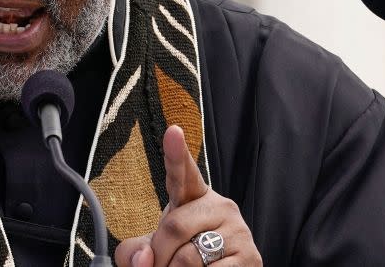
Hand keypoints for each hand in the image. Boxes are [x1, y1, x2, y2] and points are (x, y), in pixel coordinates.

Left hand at [114, 126, 260, 265]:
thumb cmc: (182, 255)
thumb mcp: (152, 247)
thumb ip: (134, 250)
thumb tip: (143, 259)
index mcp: (193, 196)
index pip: (183, 172)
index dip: (176, 152)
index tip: (173, 131)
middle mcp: (219, 207)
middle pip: (174, 227)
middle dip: (158, 255)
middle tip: (158, 265)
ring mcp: (238, 231)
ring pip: (189, 257)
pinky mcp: (250, 258)